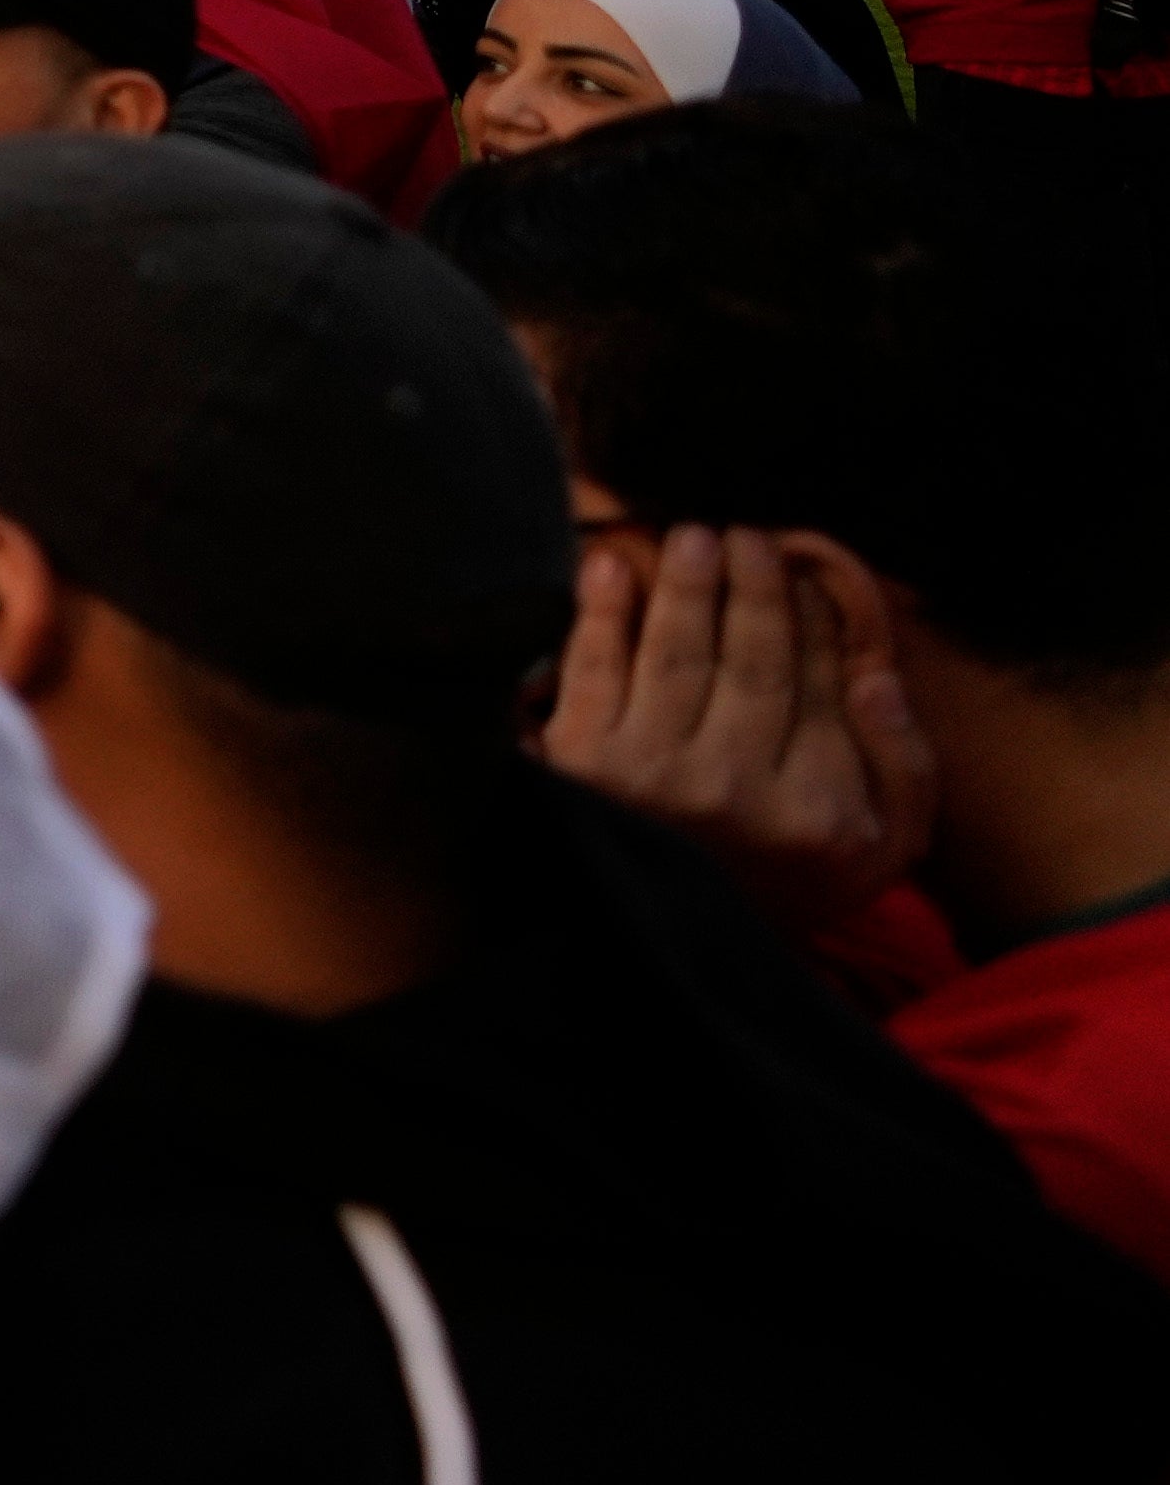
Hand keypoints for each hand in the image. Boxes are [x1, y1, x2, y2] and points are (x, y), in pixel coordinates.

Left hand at [538, 523, 934, 931]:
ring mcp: (653, 776)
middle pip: (752, 661)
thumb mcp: (882, 851)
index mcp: (816, 810)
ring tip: (693, 536)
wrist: (673, 949)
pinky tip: (609, 566)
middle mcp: (737, 790)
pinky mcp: (580, 764)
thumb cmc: (786, 884)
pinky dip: (599, 613)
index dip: (810, 620)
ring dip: (686, 585)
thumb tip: (876, 676)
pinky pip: (592, 669)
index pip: (816, 688)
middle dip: (752, 589)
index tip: (802, 573)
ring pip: (676, 654)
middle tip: (746, 537)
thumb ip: (903, 767)